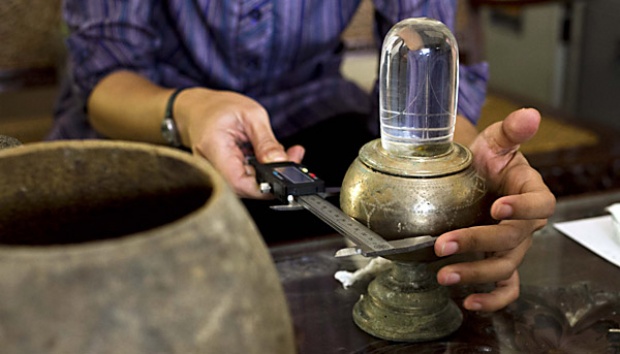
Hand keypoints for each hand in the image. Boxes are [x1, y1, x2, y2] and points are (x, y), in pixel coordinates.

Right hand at [174, 88, 304, 197]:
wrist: (198, 108)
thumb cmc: (219, 107)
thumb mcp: (251, 115)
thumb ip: (267, 142)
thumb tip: (282, 163)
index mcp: (214, 150)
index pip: (240, 183)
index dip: (265, 187)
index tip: (286, 176)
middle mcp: (212, 167)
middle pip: (247, 187)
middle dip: (275, 176)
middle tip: (293, 156)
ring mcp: (218, 173)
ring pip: (250, 184)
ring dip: (271, 172)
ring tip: (286, 152)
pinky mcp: (226, 173)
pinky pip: (248, 178)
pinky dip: (263, 169)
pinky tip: (272, 155)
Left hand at [433, 108, 555, 311]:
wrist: (472, 175)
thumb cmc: (487, 158)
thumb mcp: (495, 141)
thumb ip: (511, 130)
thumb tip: (529, 115)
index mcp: (530, 192)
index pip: (540, 204)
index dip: (522, 208)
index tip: (497, 207)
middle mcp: (524, 224)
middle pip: (512, 241)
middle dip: (477, 243)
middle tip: (443, 245)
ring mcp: (511, 247)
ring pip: (504, 267)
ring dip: (475, 274)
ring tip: (444, 276)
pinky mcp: (498, 261)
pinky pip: (506, 288)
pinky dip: (491, 299)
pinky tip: (468, 302)